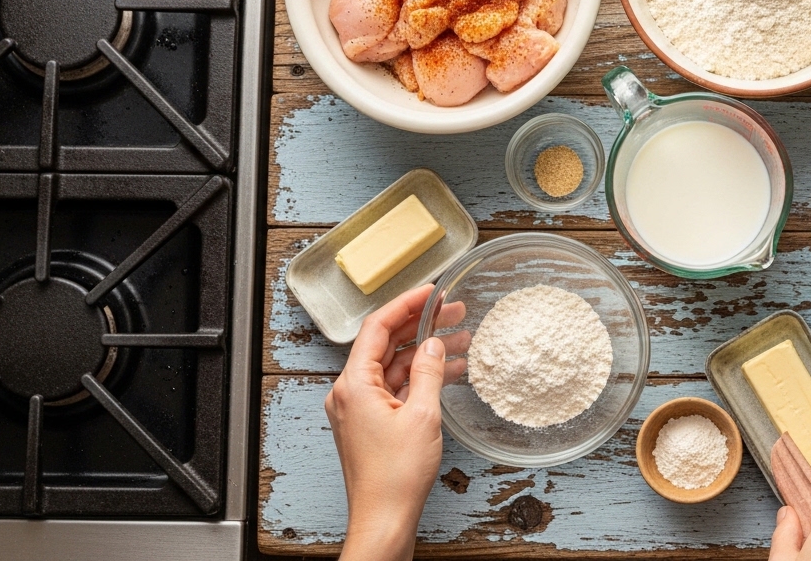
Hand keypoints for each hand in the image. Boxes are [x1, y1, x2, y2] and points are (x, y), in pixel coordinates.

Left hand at [325, 284, 469, 560]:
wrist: (384, 518)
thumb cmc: (395, 476)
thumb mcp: (422, 415)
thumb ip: (429, 372)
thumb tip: (435, 344)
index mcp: (353, 384)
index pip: (377, 328)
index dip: (406, 304)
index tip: (431, 291)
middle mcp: (350, 392)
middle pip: (384, 344)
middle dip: (420, 325)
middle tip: (453, 312)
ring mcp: (359, 408)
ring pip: (392, 366)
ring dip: (424, 352)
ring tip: (461, 340)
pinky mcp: (370, 423)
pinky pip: (395, 388)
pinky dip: (419, 377)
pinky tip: (448, 372)